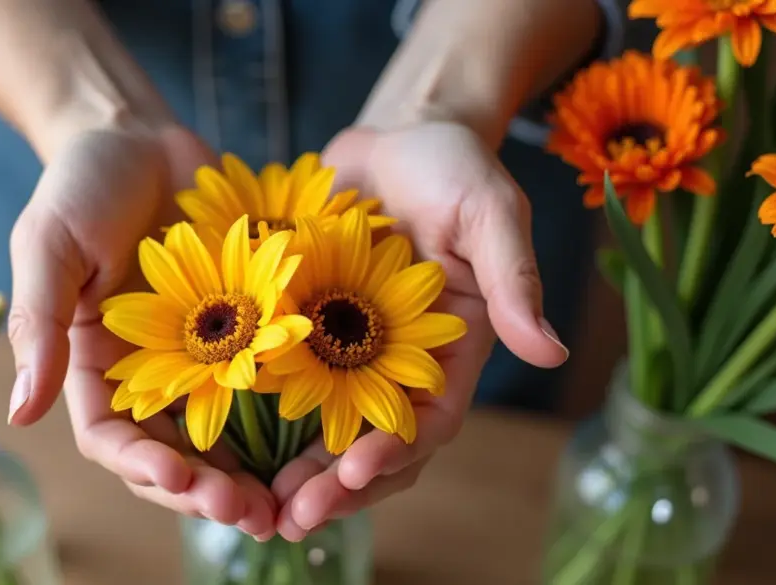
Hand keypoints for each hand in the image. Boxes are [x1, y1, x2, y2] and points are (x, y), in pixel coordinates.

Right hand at [5, 122, 276, 539]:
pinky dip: (285, 417)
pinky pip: (264, 382)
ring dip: (252, 473)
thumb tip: (20, 414)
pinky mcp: (244, 329)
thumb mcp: (48, 246)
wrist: (141, 137)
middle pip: (174, 451)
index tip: (182, 480)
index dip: (144, 466)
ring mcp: (199, 355)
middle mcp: (147, 372)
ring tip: (286, 504)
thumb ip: (39, 324)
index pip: (111, 438)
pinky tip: (317, 443)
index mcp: (93, 364)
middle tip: (250, 513)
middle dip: (207, 490)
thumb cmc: (83, 184)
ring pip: (225, 433)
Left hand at [271, 121, 570, 540]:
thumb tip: (553, 353)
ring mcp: (350, 351)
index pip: (430, 419)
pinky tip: (223, 441)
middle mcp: (401, 362)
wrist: (395, 138)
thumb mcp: (490, 213)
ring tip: (255, 505)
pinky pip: (284, 381)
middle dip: (337, 485)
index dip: (396, 452)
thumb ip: (513, 279)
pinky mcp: (307, 329)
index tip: (354, 471)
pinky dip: (258, 415)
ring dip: (293, 469)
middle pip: (372, 441)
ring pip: (322, 427)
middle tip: (293, 518)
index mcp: (452, 349)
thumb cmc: (454, 167)